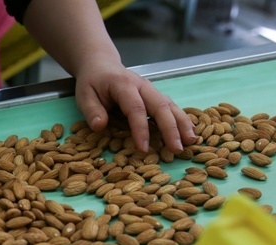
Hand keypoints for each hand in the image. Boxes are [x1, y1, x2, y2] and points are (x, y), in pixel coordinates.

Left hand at [74, 58, 196, 152]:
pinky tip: (189, 133)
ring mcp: (151, 90)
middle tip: (176, 149)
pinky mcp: (155, 96)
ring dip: (182, 123)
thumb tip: (100, 126)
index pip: (136, 108)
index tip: (144, 148)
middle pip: (161, 106)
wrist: (101, 65)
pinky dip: (181, 120)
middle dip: (170, 128)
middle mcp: (142, 86)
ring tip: (191, 141)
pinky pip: (171, 107)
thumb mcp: (84, 95)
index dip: (141, 129)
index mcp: (124, 85)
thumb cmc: (92, 82)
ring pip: (171, 105)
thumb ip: (92, 110)